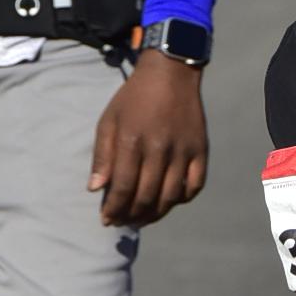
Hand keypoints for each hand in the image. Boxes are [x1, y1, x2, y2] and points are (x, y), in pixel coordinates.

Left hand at [88, 51, 207, 228]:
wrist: (171, 73)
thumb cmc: (134, 98)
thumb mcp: (109, 120)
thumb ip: (102, 155)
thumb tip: (94, 189)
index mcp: (133, 140)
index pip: (123, 187)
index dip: (113, 208)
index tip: (106, 219)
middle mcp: (160, 148)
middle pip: (145, 196)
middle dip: (130, 215)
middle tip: (122, 222)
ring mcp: (183, 150)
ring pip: (170, 197)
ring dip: (154, 214)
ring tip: (141, 219)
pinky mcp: (201, 150)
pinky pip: (194, 186)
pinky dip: (181, 199)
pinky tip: (167, 202)